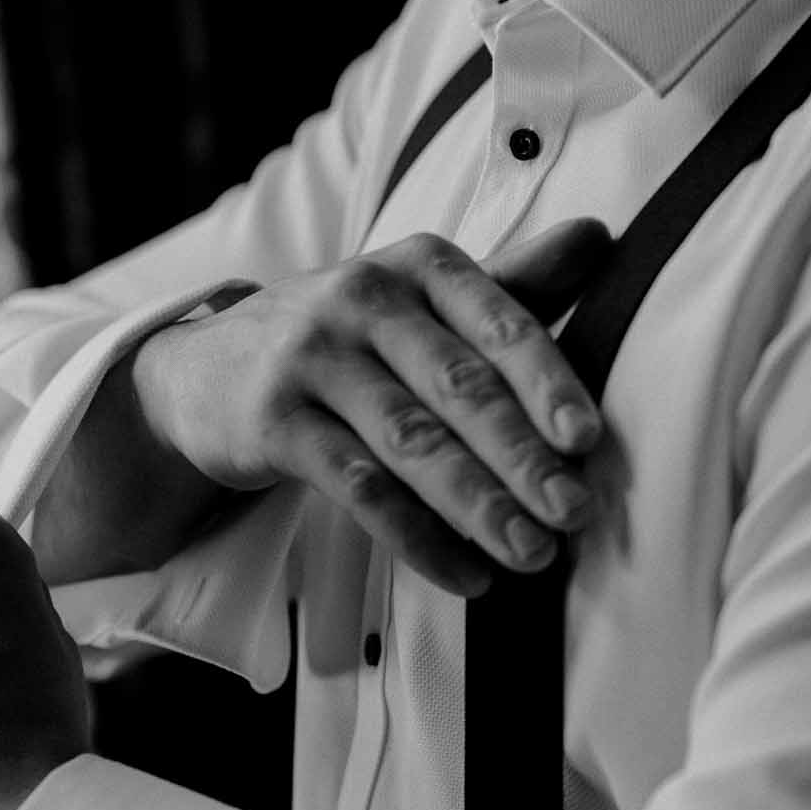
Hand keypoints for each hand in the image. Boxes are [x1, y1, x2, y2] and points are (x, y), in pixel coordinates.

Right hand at [132, 218, 611, 595]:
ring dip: (477, 504)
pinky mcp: (273, 422)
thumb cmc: (346, 336)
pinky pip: (357, 488)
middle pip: (455, 385)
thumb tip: (604, 235)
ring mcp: (311, 359)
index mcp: (417, 266)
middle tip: (573, 513)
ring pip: (408, 441)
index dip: (545, 379)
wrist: (206, 367)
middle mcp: (362, 300)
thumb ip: (512, 280)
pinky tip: (465, 574)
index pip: (496, 318)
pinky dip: (417, 538)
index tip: (587, 438)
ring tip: (530, 553)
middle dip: (521, 456)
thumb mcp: (421, 298)